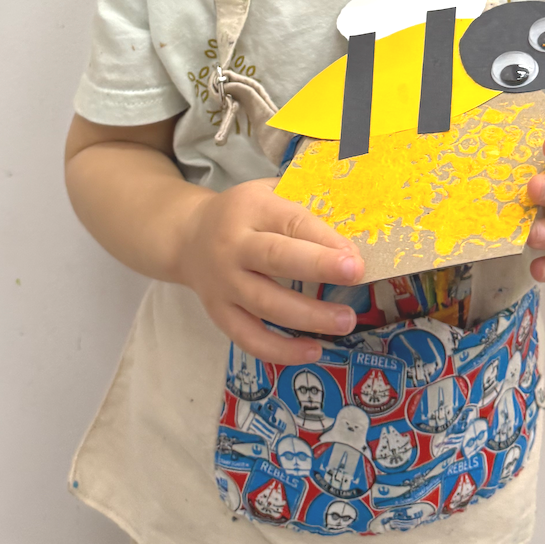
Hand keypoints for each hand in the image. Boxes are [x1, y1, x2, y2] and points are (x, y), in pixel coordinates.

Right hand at [174, 178, 364, 364]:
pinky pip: (249, 337)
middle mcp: (234, 245)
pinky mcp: (219, 313)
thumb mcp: (268, 192)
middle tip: (356, 274)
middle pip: (275, 258)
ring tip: (345, 321)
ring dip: (308, 316)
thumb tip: (357, 218)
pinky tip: (312, 351)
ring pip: (265, 304)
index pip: (291, 222)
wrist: (187, 237)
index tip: (355, 254)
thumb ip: (305, 201)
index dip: (324, 238)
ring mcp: (224, 283)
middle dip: (318, 267)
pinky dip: (280, 350)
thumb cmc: (243, 214)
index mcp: (252, 209)